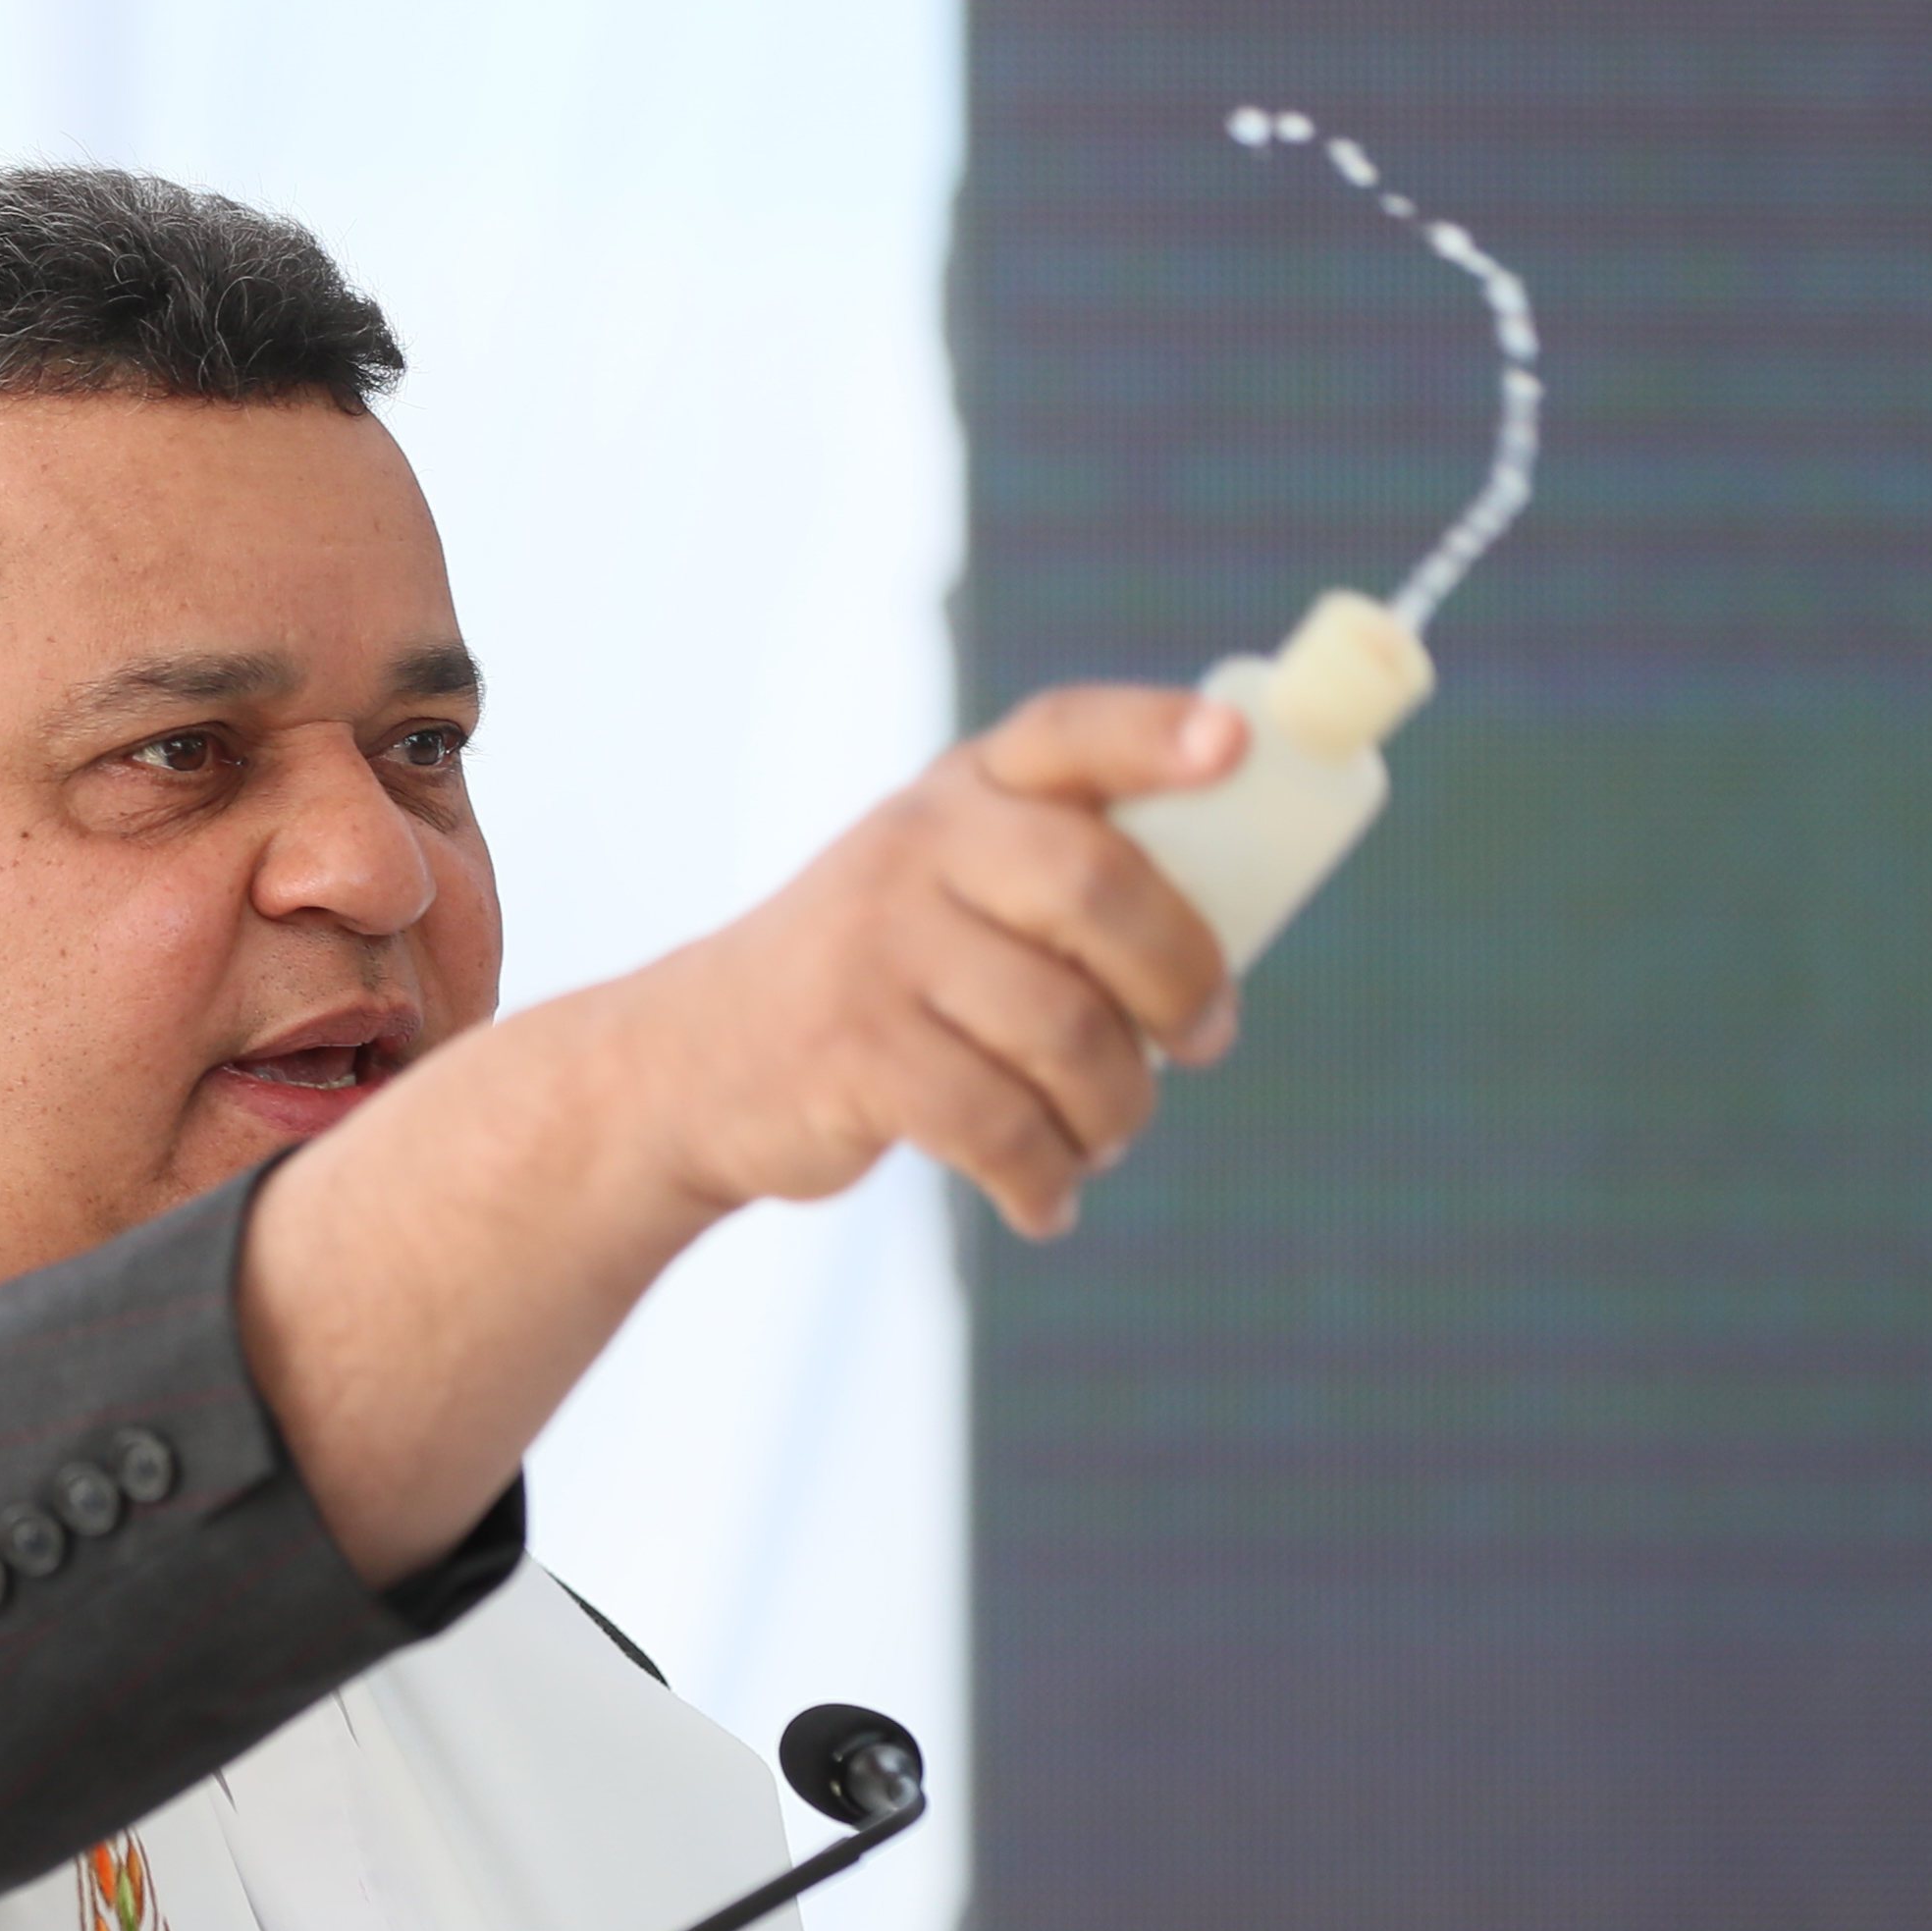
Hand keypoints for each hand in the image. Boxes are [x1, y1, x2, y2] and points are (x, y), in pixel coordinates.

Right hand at [643, 685, 1244, 1238]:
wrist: (695, 1062)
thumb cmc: (878, 981)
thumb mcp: (945, 890)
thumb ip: (1061, 883)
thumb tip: (1224, 965)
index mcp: (962, 794)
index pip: (1068, 732)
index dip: (1157, 734)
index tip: (1236, 747)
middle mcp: (914, 848)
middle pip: (1094, 887)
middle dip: (1181, 980)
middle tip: (1204, 1041)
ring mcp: (873, 946)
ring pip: (1065, 1030)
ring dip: (1115, 1109)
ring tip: (1103, 1135)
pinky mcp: (850, 1051)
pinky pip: (1000, 1126)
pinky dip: (1047, 1181)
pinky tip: (1046, 1198)